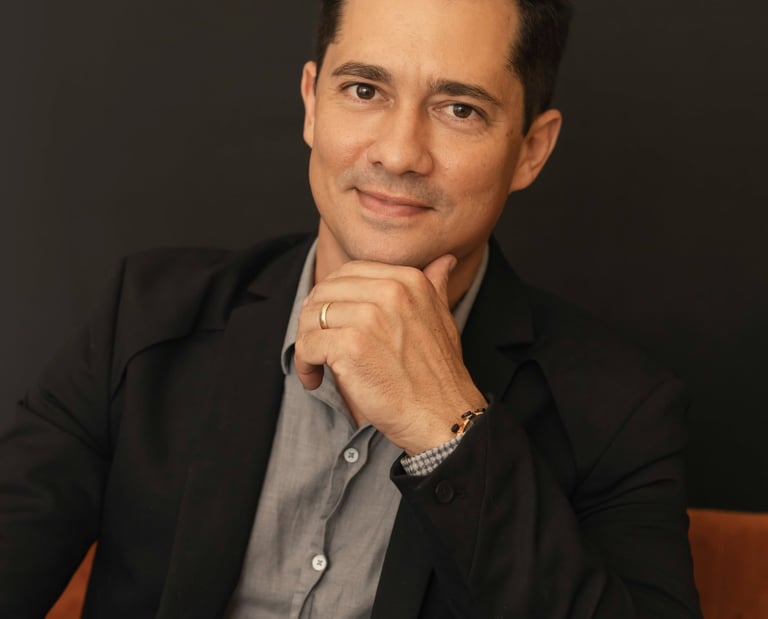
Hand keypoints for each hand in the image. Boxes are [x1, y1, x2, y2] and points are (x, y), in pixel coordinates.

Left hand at [294, 254, 486, 454]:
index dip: (331, 298)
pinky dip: (304, 364)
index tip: (332, 323)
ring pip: (311, 317)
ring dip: (306, 343)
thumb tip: (443, 261)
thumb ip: (434, 285)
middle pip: (325, 291)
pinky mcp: (351, 346)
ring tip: (316, 365)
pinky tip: (315, 379)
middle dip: (313, 319)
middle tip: (317, 344)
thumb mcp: (442, 318)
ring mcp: (369, 317)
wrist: (443, 415)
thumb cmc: (439, 374)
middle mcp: (390, 291)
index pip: (348, 273)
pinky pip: (307, 345)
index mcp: (408, 280)